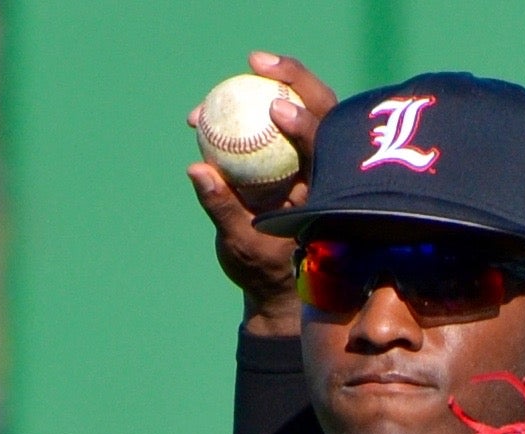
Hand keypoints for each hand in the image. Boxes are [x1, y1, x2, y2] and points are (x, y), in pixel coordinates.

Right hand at [184, 51, 337, 336]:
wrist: (275, 283)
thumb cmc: (264, 269)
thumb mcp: (241, 244)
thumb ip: (221, 206)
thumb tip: (196, 169)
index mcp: (328, 190)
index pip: (325, 146)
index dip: (305, 122)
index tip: (276, 109)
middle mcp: (327, 165)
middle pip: (320, 106)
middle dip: (292, 77)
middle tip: (255, 61)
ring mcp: (312, 156)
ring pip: (300, 106)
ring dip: (267, 85)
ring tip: (231, 78)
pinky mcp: (293, 154)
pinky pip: (276, 120)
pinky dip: (250, 108)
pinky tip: (213, 107)